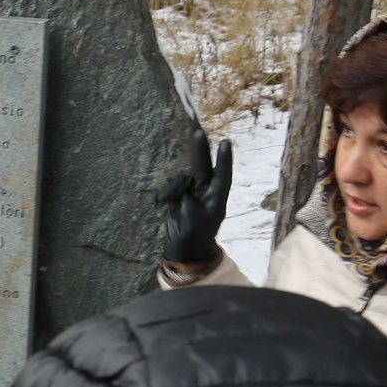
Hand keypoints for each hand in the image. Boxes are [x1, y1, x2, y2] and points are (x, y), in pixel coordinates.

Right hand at [153, 131, 231, 267]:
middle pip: (203, 168)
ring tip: (164, 203)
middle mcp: (205, 194)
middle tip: (199, 132)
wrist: (183, 253)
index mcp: (215, 202)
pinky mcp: (179, 197)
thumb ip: (188, 205)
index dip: (223, 160)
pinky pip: (171, 188)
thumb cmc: (192, 242)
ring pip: (182, 179)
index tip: (225, 143)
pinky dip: (165, 194)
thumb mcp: (192, 225)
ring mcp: (192, 194)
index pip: (222, 177)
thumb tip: (183, 191)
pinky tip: (161, 204)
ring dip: (172, 188)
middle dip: (201, 150)